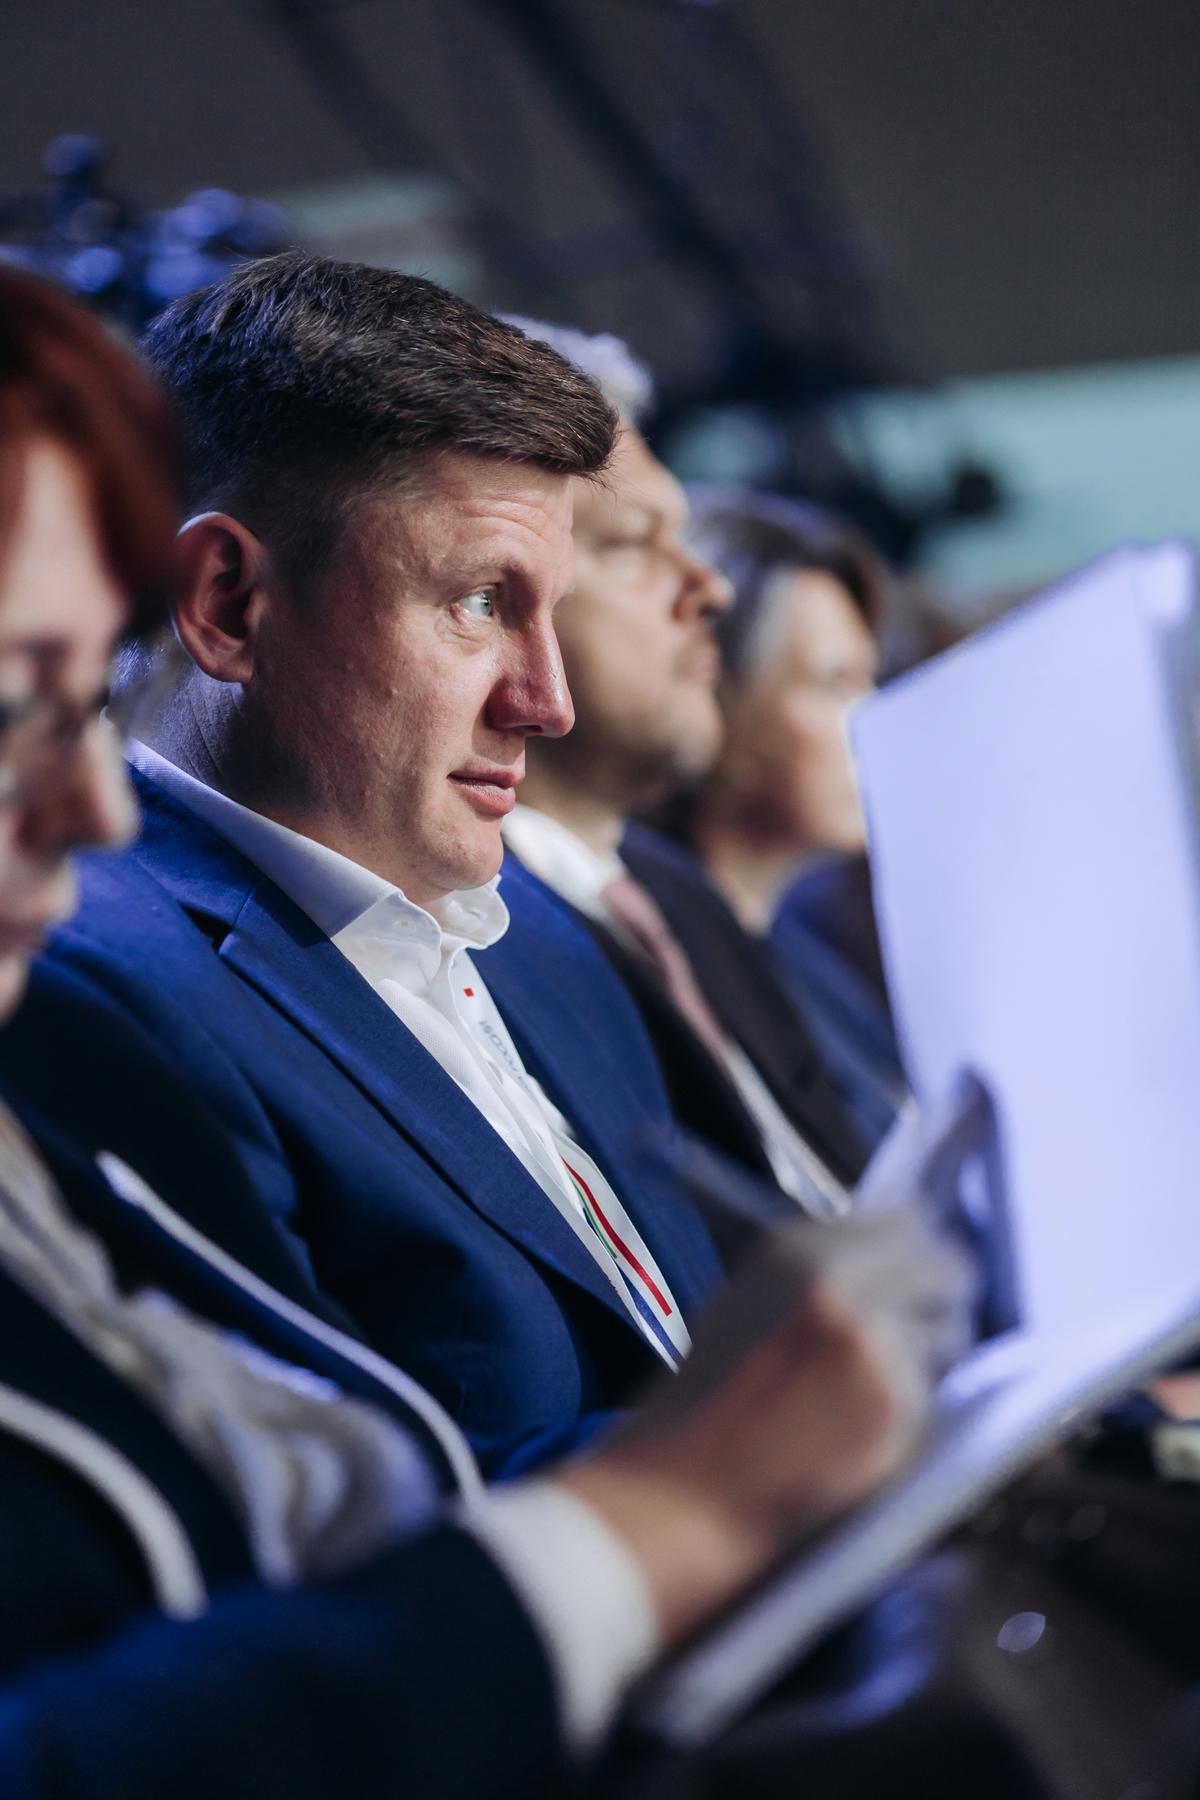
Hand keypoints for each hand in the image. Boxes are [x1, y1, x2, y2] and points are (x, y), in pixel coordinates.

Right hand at [558, 1086, 983, 1646]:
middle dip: (943, 1298)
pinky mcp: (897, 1405)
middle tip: (931, 1327)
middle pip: (946, 1266)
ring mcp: (873, 1344)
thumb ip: (819, 1275)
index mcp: (797, 1250)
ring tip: (873, 1392)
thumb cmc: (709, 1405)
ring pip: (951, 1333)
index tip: (922, 1274)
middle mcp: (840, 1285)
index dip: (917, 1251)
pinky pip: (935, 1395)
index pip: (905, 1220)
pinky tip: (861, 1431)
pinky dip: (913, 1412)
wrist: (688, 1488)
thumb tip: (894, 1260)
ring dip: (932, 1357)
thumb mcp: (747, 1303)